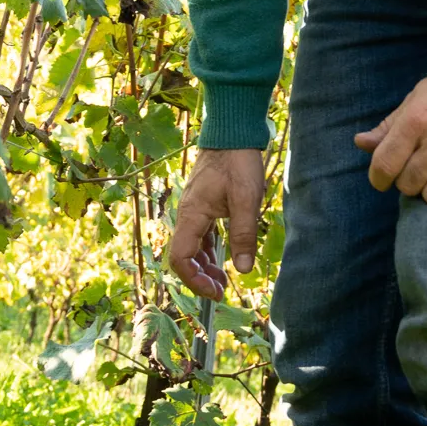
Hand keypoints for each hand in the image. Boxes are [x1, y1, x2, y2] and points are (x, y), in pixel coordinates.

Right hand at [169, 147, 264, 297]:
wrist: (232, 133)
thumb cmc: (237, 162)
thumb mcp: (246, 200)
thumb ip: (244, 235)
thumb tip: (243, 270)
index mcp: (192, 215)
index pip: (180, 258)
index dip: (194, 281)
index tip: (215, 292)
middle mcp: (187, 214)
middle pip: (182, 256)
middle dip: (199, 278)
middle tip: (221, 291)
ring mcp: (193, 210)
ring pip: (190, 247)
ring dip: (203, 266)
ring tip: (223, 280)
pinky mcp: (202, 205)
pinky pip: (198, 235)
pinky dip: (207, 251)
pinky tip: (222, 257)